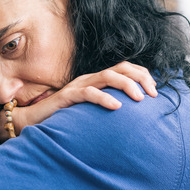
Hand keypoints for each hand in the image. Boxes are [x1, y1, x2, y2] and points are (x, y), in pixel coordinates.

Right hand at [12, 62, 157, 133]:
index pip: (125, 69)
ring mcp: (78, 86)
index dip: (142, 75)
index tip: (155, 91)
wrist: (33, 121)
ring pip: (107, 76)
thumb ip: (108, 109)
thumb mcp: (92, 113)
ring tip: (140, 99)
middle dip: (140, 78)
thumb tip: (133, 118)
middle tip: (153, 94)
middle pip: (121, 68)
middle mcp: (90, 79)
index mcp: (97, 81)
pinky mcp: (68, 96)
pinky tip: (117, 106)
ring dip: (127, 85)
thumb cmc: (65, 119)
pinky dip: (104, 98)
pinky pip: (88, 93)